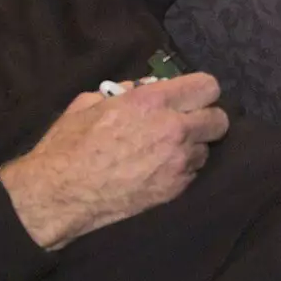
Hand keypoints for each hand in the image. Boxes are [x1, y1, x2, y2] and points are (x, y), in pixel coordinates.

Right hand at [0, 73, 229, 248]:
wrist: (60, 194)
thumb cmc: (69, 144)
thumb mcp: (91, 102)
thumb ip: (126, 91)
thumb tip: (145, 88)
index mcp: (153, 102)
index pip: (207, 86)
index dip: (200, 90)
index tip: (189, 97)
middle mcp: (174, 129)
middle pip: (220, 119)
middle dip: (206, 118)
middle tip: (186, 123)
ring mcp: (178, 163)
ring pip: (208, 148)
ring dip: (193, 146)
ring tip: (167, 150)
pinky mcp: (175, 190)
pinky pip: (193, 172)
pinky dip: (182, 168)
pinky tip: (159, 169)